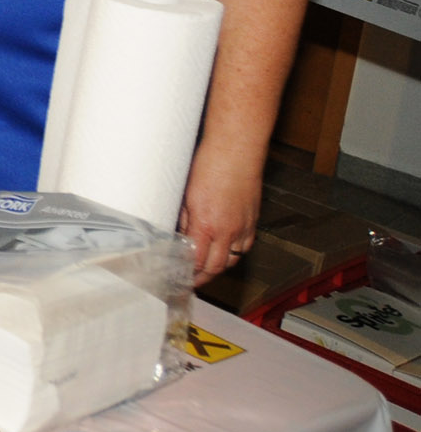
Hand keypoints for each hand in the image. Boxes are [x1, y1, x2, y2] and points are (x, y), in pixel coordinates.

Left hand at [178, 136, 264, 280]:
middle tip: (192, 281)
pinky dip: (235, 252)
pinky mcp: (253, 219)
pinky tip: (226, 249)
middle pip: (217, 266)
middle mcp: (228, 230)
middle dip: (204, 277)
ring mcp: (243, 226)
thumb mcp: (185, 193)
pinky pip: (245, 245)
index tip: (180, 279)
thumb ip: (183, 218)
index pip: (198, 262)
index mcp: (206, 224)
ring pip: (233, 258)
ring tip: (207, 268)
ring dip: (220, 266)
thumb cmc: (209, 165)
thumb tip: (178, 234)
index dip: (189, 275)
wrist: (236, 150)